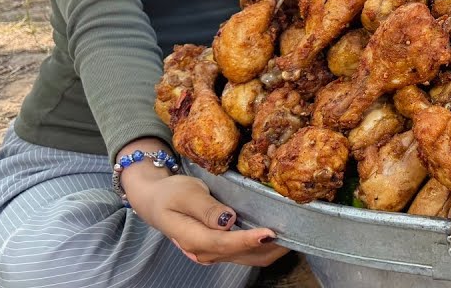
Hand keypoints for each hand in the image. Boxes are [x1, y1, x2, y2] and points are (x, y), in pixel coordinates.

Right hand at [129, 171, 289, 266]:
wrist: (155, 200)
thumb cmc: (169, 193)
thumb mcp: (185, 193)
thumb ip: (206, 208)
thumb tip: (228, 220)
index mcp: (192, 238)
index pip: (224, 243)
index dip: (248, 240)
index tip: (270, 232)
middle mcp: (204, 252)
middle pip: (241, 254)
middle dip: (268, 247)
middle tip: (295, 232)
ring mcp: (211, 254)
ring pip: (246, 258)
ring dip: (269, 249)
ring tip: (293, 233)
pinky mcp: (219, 249)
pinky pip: (244, 254)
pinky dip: (261, 247)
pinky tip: (277, 235)